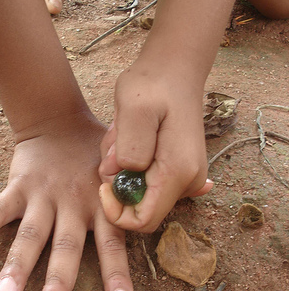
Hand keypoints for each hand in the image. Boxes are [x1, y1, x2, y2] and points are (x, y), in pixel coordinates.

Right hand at [0, 114, 132, 290]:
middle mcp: (74, 205)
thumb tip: (186, 200)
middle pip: (66, 248)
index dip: (117, 275)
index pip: (113, 245)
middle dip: (58, 282)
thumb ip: (136, 195)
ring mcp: (44, 196)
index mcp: (102, 206)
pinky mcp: (19, 186)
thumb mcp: (122, 170)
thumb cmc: (97, 155)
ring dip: (16, 266)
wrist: (61, 122)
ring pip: (30, 235)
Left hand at [98, 59, 211, 232]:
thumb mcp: (134, 108)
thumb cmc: (154, 84)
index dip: (116, 212)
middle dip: (118, 188)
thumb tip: (123, 175)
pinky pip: (147, 183)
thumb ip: (129, 147)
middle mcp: (188, 182)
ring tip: (123, 136)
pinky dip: (132, 168)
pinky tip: (134, 140)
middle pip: (140, 210)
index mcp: (178, 172)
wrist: (175, 69)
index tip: (103, 184)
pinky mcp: (178, 172)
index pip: (143, 221)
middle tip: (113, 149)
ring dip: (122, 173)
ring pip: (141, 196)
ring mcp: (185, 178)